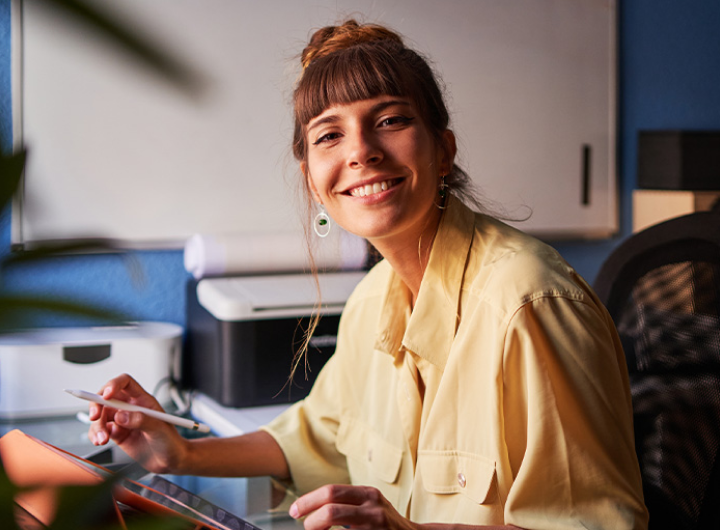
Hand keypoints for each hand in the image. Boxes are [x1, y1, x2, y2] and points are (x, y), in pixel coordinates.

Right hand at [87, 373, 188, 473]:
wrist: (170, 460)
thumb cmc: (171, 441)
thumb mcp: (159, 429)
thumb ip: (141, 420)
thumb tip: (120, 415)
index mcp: (143, 400)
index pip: (125, 383)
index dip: (114, 385)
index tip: (106, 395)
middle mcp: (130, 408)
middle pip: (107, 398)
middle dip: (97, 405)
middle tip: (95, 417)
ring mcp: (122, 421)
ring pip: (101, 416)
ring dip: (96, 426)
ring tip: (102, 440)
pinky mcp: (117, 434)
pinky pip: (100, 430)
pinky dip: (95, 435)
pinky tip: (100, 441)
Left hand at [289, 484, 415, 529]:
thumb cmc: (384, 525)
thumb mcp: (369, 506)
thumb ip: (346, 504)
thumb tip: (311, 510)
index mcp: (367, 494)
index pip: (331, 491)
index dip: (308, 501)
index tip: (295, 511)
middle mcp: (372, 507)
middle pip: (331, 507)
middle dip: (310, 517)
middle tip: (302, 525)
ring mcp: (375, 525)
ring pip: (334, 519)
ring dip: (317, 528)